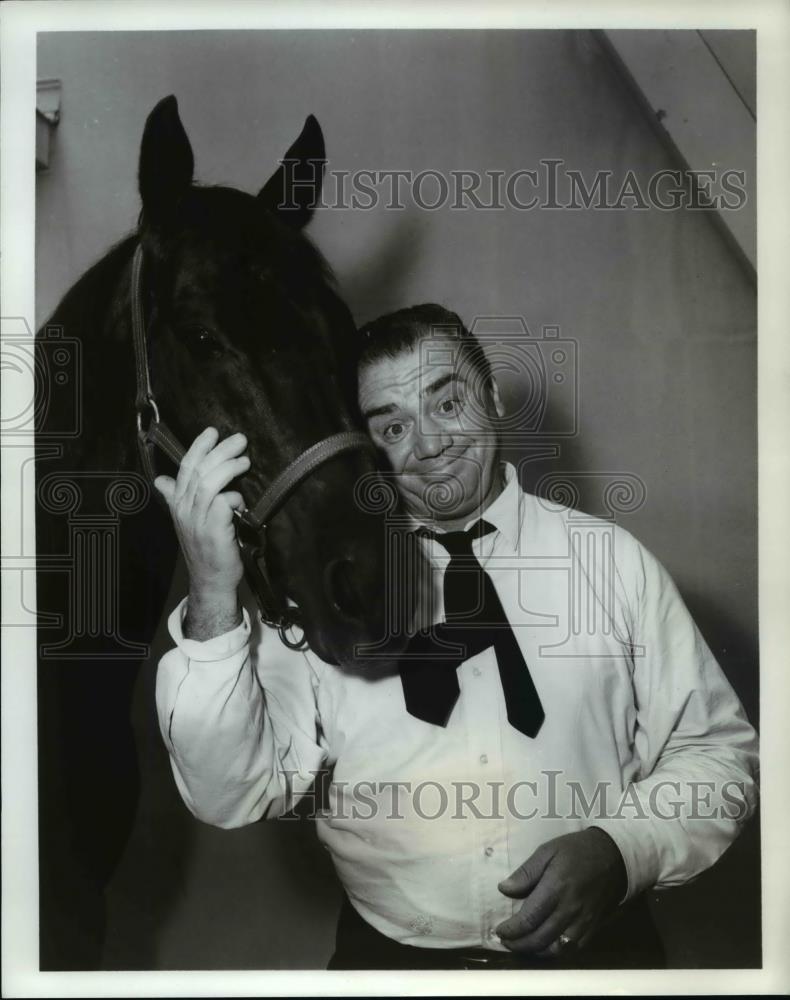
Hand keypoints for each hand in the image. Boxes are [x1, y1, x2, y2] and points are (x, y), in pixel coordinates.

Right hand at [154, 426, 248, 600]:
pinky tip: (241, 500)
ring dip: (229, 468)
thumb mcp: (186, 520)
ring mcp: (197, 521)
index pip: (184, 468)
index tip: (212, 431)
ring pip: (209, 484)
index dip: (198, 447)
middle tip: (239, 440)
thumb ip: (176, 497)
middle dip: (220, 451)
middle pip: (199, 471)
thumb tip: (161, 480)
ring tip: (245, 461)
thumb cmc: (204, 547)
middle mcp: (184, 510)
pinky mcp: (213, 532)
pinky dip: (234, 497)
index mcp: (177, 504)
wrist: (211, 580)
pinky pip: (223, 504)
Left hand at [495, 827, 626, 956]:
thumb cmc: (578, 850)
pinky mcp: (593, 929)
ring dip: (536, 952)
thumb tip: (504, 888)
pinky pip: (573, 950)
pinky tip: (544, 947)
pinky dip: (555, 953)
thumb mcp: (548, 850)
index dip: (512, 929)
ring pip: (556, 950)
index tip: (500, 930)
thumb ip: (526, 872)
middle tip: (506, 942)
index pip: (529, 918)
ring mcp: (583, 923)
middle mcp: (570, 910)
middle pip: (540, 938)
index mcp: (556, 888)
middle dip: (519, 944)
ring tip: (522, 946)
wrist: (615, 857)